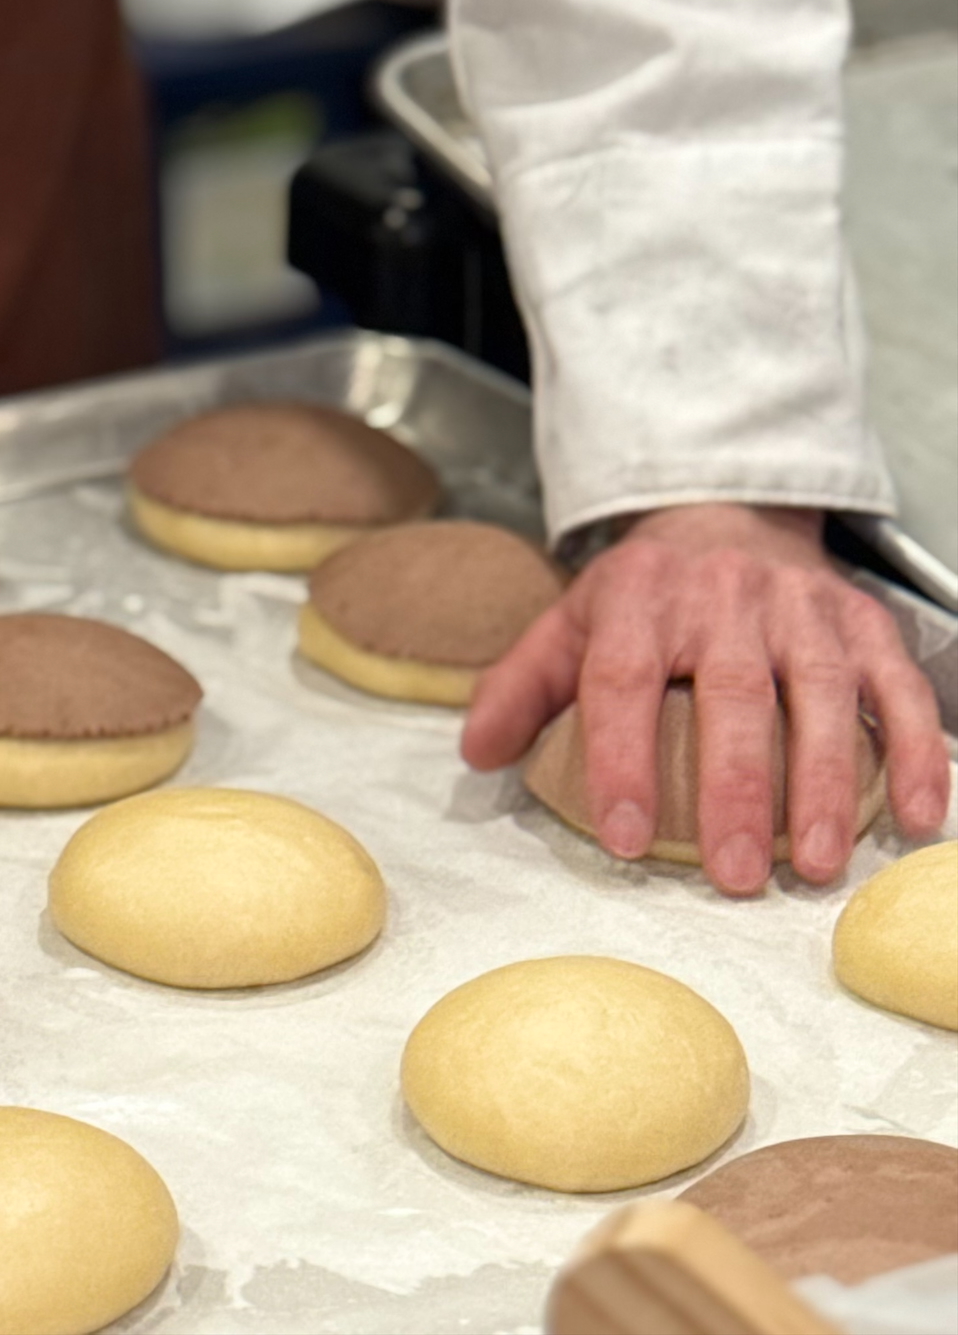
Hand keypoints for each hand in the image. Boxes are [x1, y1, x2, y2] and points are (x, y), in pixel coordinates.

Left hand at [464, 504, 948, 895]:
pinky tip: (913, 818)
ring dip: (825, 785)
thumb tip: (477, 754)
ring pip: (823, 695)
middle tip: (734, 874)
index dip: (622, 760)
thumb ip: (520, 686)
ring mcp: (800, 607)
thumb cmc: (644, 594)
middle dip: (735, 790)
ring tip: (814, 864)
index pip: (623, 680)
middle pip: (734, 695)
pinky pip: (899, 686)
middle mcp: (722, 596)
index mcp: (638, 598)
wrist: (726, 516)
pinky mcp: (862, 621)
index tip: (626, 837)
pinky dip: (917, 751)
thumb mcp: (568, 623)